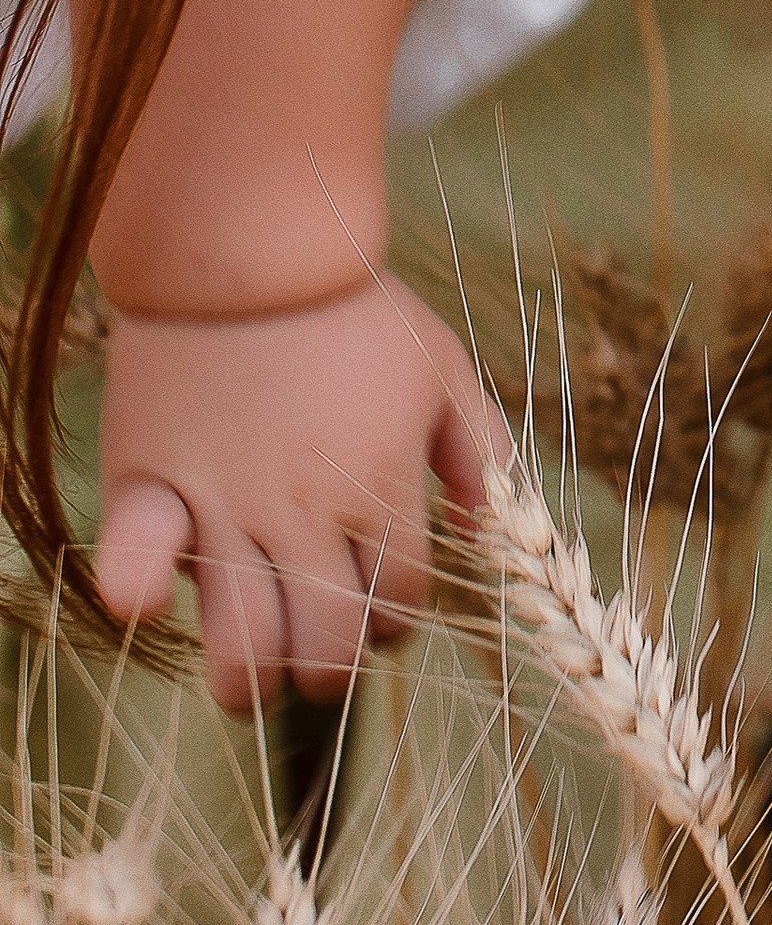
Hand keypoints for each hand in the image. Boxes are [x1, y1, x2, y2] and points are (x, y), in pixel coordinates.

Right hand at [97, 278, 506, 711]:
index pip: (402, 601)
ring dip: (249, 679)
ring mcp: (226, 504)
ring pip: (243, 643)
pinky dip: (143, 596)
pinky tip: (158, 605)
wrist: (255, 245)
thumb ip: (478, 449)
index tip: (380, 610)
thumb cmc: (354, 307)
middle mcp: (306, 512)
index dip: (399, 619)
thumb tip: (483, 526)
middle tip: (317, 655)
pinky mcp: (151, 484)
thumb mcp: (442, 366)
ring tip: (250, 677)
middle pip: (326, 644)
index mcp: (383, 488)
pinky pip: (136, 565)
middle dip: (330, 669)